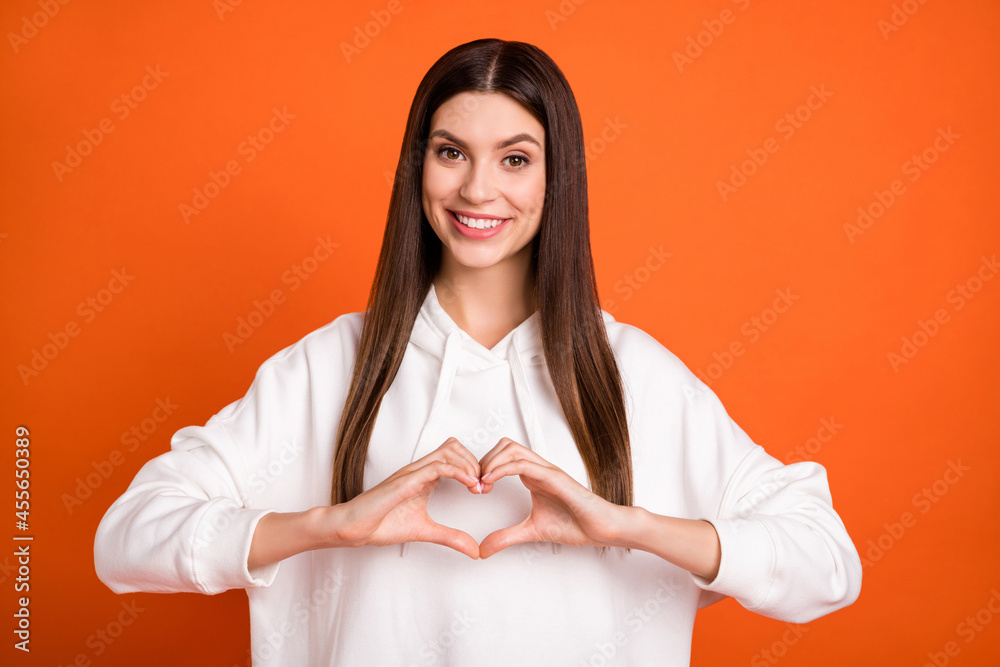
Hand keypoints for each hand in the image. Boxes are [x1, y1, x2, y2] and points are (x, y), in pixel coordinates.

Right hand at [327, 438, 483, 558]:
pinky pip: (437, 467)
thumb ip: (450, 537)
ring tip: (478, 486)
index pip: (455, 456)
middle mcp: (419, 469)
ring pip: (449, 451)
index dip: (474, 467)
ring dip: (469, 465)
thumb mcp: (425, 531)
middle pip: (455, 447)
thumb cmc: (382, 525)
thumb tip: (475, 550)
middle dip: (475, 462)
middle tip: (484, 486)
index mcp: (424, 477)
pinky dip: (458, 472)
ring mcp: (412, 472)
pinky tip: (470, 485)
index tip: (484, 489)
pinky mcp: (406, 481)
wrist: (354, 529)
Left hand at [476, 438, 632, 557]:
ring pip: (511, 449)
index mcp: (533, 476)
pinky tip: (491, 482)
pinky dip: (501, 469)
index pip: (502, 456)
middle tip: (475, 484)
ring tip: (481, 484)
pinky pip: (523, 464)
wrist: (602, 528)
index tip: (474, 489)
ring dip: (490, 462)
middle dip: (484, 461)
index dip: (484, 468)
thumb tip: (483, 549)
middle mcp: (538, 469)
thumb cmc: (575, 524)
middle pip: (503, 446)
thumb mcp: (531, 531)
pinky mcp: (554, 477)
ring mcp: (546, 470)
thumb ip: (506, 537)